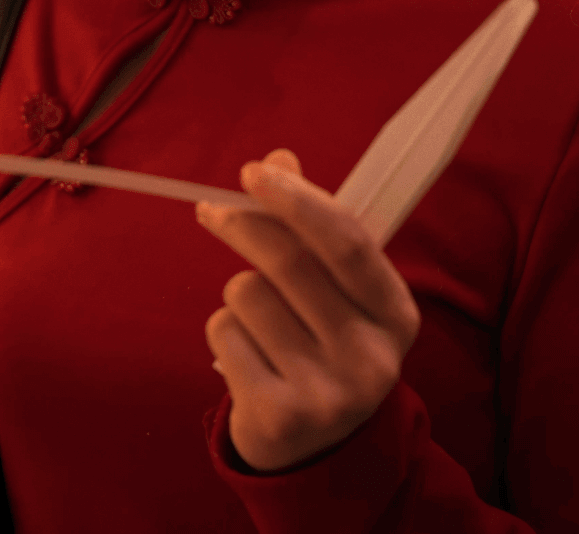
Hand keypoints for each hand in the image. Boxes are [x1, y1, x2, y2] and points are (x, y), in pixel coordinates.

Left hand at [196, 149, 420, 471]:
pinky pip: (224, 334)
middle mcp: (373, 355)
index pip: (346, 239)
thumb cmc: (322, 343)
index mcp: (396, 312)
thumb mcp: (334, 288)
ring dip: (237, 294)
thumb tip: (277, 157)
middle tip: (212, 211)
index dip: (297, 198)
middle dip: (243, 224)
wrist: (319, 452)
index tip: (253, 171)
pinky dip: (223, 331)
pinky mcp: (282, 416)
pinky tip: (247, 357)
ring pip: (247, 295)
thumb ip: (309, 224)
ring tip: (257, 321)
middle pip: (288, 260)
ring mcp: (330, 392)